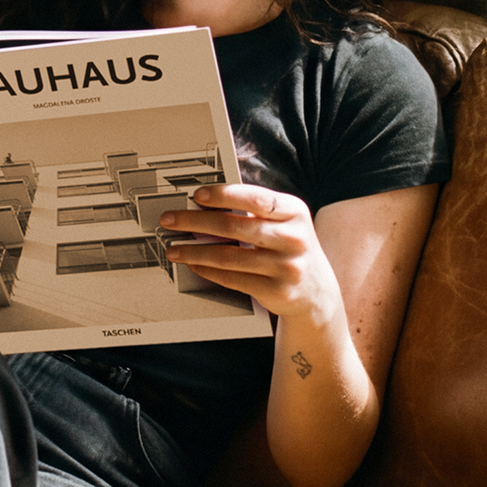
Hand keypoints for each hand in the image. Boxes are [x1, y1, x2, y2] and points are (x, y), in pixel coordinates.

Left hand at [161, 183, 339, 324]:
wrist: (316, 291)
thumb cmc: (290, 246)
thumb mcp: (284, 221)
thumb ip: (253, 209)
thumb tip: (205, 202)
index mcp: (294, 212)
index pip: (255, 198)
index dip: (224, 195)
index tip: (196, 195)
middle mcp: (293, 238)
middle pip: (234, 226)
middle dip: (195, 222)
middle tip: (170, 220)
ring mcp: (287, 267)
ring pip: (229, 256)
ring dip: (194, 251)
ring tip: (173, 248)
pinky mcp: (277, 292)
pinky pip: (233, 279)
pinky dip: (208, 270)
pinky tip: (194, 264)